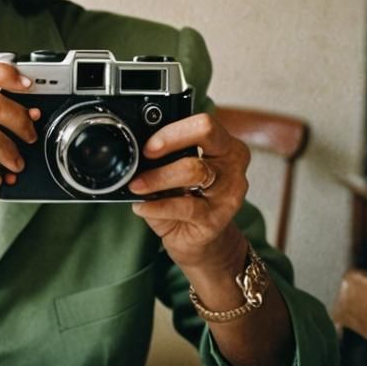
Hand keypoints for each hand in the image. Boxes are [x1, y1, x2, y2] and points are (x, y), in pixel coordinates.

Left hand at [127, 112, 249, 270]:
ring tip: (137, 185)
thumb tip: (134, 144)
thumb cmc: (186, 200)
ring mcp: (228, 190)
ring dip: (157, 177)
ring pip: (193, 169)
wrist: (198, 242)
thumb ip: (164, 155)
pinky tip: (142, 206)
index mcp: (224, 145)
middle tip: (145, 155)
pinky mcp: (217, 217)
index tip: (149, 143)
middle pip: (206, 133)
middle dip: (169, 139)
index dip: (173, 130)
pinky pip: (183, 206)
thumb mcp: (175, 171)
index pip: (203, 123)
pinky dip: (156, 205)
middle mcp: (232, 163)